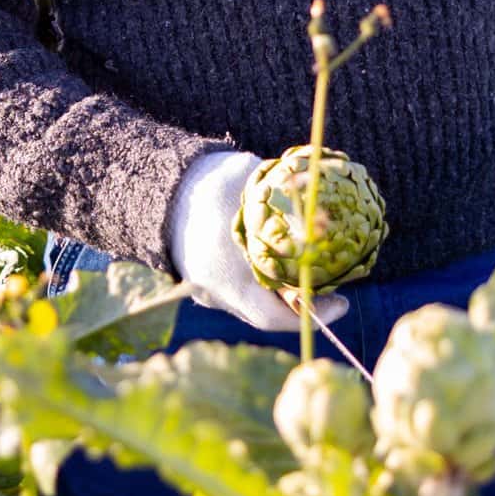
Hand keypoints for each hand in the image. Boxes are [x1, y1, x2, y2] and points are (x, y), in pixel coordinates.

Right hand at [166, 151, 349, 334]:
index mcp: (227, 277)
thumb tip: (319, 194)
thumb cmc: (203, 183)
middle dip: (299, 304)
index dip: (312, 313)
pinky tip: (275, 265)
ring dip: (279, 294)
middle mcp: (215, 293)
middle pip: (265, 313)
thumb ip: (280, 193)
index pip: (274, 315)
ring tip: (307, 276)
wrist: (152, 187)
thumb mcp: (246, 180)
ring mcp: (203, 290)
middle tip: (330, 291)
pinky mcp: (199, 282)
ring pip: (250, 303)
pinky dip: (259, 283)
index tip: (343, 303)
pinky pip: (236, 292)